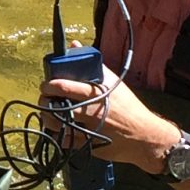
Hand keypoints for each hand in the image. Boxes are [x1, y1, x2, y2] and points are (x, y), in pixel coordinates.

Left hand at [43, 68, 169, 171]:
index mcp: (95, 93)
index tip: (46, 84)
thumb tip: (73, 45)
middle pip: (55, 106)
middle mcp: (90, 111)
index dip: (49, 85)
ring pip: (56, 124)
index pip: (63, 87)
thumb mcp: (112, 81)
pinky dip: (57, 134)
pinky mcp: (87, 144)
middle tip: (45, 98)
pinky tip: (59, 128)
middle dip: (45, 101)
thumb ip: (91, 63)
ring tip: (48, 113)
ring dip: (47, 118)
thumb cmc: (127, 106)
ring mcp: (87, 129)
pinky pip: (64, 140)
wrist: (144, 135)